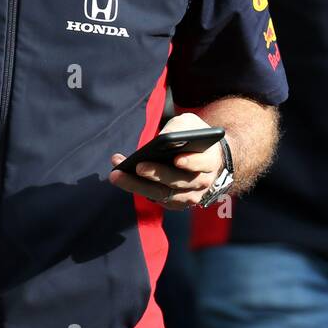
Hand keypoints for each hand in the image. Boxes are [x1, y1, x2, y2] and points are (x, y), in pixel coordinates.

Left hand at [107, 113, 224, 211]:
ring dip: (138, 185)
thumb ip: (179, 129)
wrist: (203, 156)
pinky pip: (154, 199)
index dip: (191, 162)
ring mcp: (188, 196)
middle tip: (138, 166)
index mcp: (210, 161)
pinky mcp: (174, 203)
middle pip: (178, 182)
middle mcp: (202, 183)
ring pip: (162, 194)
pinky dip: (136, 188)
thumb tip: (161, 140)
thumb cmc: (194, 137)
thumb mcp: (190, 124)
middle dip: (157, 174)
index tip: (177, 159)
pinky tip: (121, 176)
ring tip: (117, 173)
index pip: (202, 164)